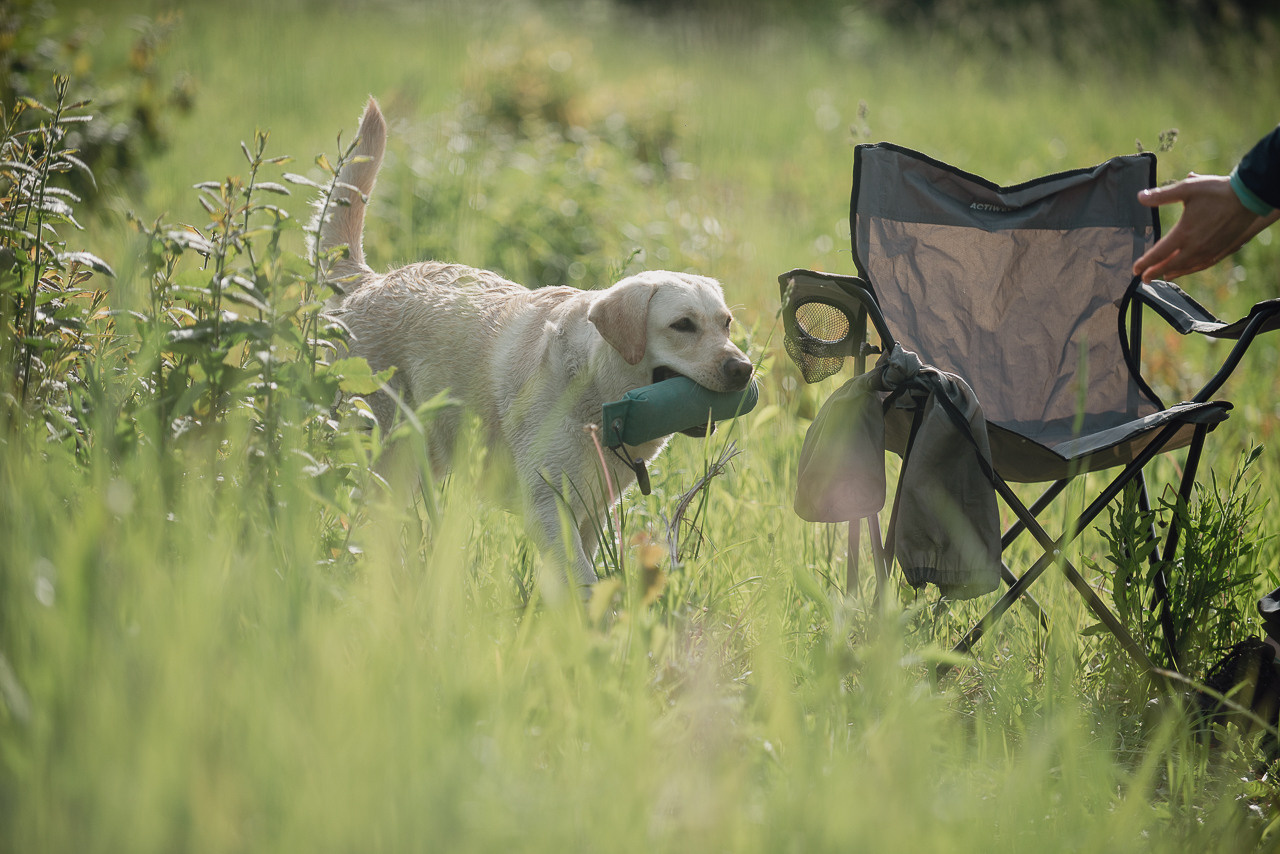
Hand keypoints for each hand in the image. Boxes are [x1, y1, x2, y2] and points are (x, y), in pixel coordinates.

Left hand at [1131, 172, 1279, 281]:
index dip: (1145, 263)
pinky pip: (1202, 264)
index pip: (1158, 254)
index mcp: (1184, 233)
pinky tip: (1187, 269)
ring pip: (1186, 267)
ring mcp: (1209, 250)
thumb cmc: (1217, 191)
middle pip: (1170, 265)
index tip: (1135, 270)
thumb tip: (1140, 197)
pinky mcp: (1221, 249)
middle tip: (1143, 279)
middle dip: (1155, 272)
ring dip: (1172, 272)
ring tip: (1162, 276)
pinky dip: (1191, 269)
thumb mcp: (1187, 188)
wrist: (1249, 197)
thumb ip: (1161, 195)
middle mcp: (1195, 246)